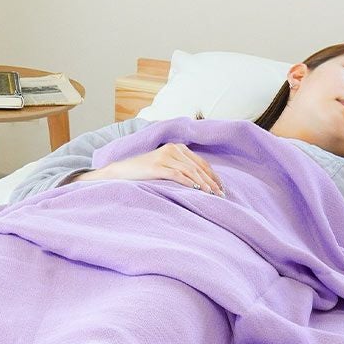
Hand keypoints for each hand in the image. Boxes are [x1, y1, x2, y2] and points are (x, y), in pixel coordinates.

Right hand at [72, 144, 224, 195]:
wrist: (122, 171)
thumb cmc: (145, 172)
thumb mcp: (165, 166)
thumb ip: (181, 169)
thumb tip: (201, 184)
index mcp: (178, 147)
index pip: (202, 162)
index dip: (213, 176)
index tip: (222, 188)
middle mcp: (173, 149)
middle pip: (198, 167)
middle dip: (211, 182)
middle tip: (221, 195)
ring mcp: (165, 157)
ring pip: (190, 171)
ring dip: (203, 184)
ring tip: (212, 195)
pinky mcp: (157, 167)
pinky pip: (177, 175)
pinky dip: (188, 183)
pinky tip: (196, 191)